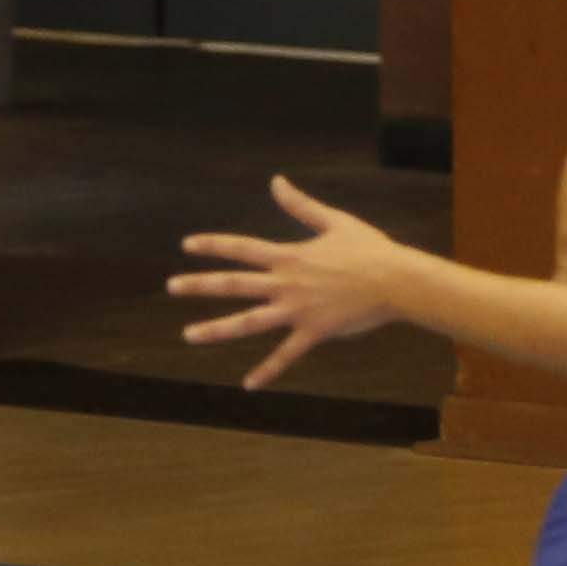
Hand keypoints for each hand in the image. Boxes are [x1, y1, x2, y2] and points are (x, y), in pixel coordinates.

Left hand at [178, 176, 421, 389]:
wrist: (396, 280)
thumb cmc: (370, 249)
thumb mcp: (334, 221)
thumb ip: (301, 205)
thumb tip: (276, 180)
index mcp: (290, 256)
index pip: (242, 248)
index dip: (214, 245)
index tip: (187, 245)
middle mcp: (286, 283)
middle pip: (234, 283)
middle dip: (200, 285)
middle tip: (170, 287)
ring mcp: (297, 310)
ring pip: (249, 322)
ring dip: (217, 328)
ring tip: (189, 334)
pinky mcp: (314, 332)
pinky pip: (285, 355)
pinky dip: (267, 371)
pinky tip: (249, 384)